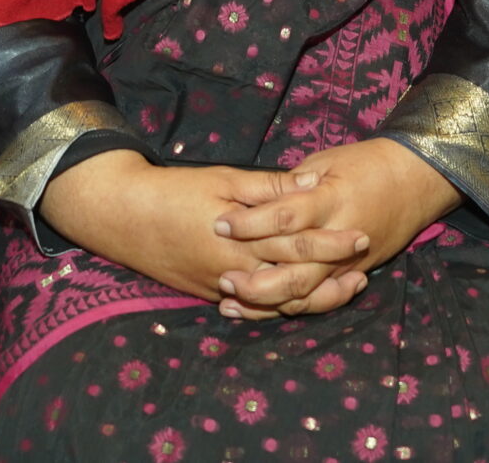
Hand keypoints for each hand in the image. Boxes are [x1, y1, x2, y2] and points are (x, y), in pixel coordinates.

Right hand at [41, 151, 368, 315]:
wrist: (124, 216)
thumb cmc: (176, 190)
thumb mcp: (225, 179)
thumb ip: (271, 187)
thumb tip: (314, 183)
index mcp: (242, 239)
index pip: (298, 244)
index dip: (332, 241)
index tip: (361, 234)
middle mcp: (235, 270)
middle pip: (294, 279)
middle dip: (332, 274)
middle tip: (364, 264)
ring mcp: (223, 288)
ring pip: (277, 303)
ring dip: (313, 298)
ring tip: (343, 288)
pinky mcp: (211, 294)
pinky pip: (253, 308)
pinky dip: (279, 307)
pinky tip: (299, 301)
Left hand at [214, 139, 458, 314]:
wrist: (415, 181)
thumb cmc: (365, 163)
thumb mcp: (325, 161)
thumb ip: (290, 185)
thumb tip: (255, 202)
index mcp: (330, 200)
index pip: (285, 217)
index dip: (250, 223)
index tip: (219, 224)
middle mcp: (339, 238)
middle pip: (294, 269)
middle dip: (255, 278)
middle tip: (222, 277)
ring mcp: (347, 263)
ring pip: (305, 294)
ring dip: (266, 302)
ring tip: (231, 301)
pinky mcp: (352, 275)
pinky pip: (318, 299)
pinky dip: (290, 308)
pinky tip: (261, 310)